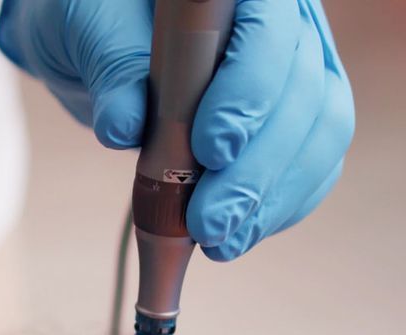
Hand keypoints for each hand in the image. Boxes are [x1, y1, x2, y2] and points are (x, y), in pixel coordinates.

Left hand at [0, 0, 353, 260]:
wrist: (98, 39)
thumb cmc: (94, 15)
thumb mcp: (86, 25)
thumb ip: (112, 64)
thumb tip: (123, 127)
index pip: (272, 32)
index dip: (252, 91)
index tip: (211, 150)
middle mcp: (284, 22)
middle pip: (306, 94)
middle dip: (260, 169)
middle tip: (209, 222)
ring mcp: (298, 71)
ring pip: (320, 136)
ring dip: (272, 200)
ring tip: (220, 242)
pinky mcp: (295, 121)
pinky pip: (311, 168)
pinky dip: (276, 209)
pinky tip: (236, 237)